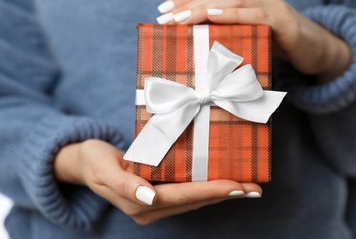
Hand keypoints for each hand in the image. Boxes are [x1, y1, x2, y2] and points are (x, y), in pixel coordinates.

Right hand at [54, 139, 261, 224]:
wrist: (85, 163)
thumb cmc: (94, 161)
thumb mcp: (104, 170)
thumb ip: (125, 185)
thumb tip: (148, 199)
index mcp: (140, 203)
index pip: (182, 196)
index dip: (210, 191)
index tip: (236, 186)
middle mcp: (152, 208)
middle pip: (194, 201)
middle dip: (225, 194)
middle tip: (254, 189)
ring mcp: (156, 205)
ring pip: (195, 199)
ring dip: (222, 193)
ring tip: (248, 187)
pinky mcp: (158, 195)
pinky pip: (188, 193)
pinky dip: (208, 188)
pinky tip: (224, 182)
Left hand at [157, 0, 350, 82]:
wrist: (313, 50)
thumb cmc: (274, 45)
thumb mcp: (246, 37)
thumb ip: (225, 34)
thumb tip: (192, 43)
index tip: (162, 11)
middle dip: (187, 5)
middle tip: (165, 18)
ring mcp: (270, 4)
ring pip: (232, 0)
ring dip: (203, 9)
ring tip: (180, 19)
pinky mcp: (283, 20)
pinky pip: (255, 14)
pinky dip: (233, 14)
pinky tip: (214, 16)